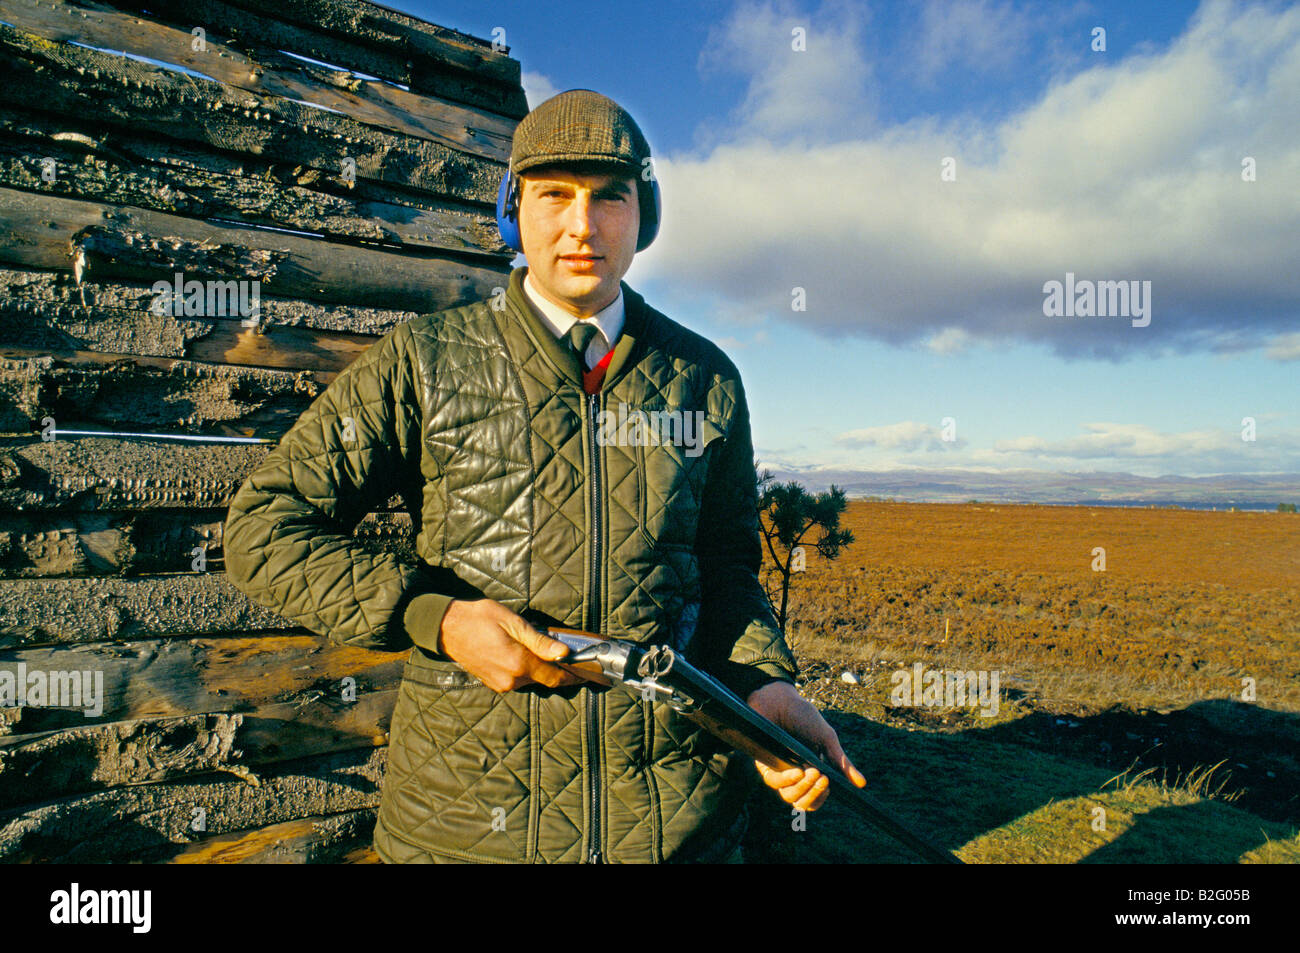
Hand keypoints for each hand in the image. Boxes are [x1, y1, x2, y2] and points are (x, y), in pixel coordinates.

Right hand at [437, 598, 583, 692]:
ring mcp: (500, 683)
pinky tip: (523, 653)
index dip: (572, 676)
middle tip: (564, 653)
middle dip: (556, 668)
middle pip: (544, 678)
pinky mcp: (492, 682)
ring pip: (530, 679)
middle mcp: (511, 679)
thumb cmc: (479, 618)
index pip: (554, 677)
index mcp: (519, 663)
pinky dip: (525, 669)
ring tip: (539, 649)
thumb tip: (563, 653)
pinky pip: (516, 679)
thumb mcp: (513, 623)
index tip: (585, 673)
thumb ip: (539, 641)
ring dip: (538, 668)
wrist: (446, 627)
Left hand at [745, 680, 866, 810]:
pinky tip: (797, 771)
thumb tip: (861, 784)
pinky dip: (787, 780)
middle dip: (815, 794)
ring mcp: (780, 771)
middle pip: (803, 802)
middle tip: (823, 778)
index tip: (830, 786)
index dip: (822, 797)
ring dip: (803, 788)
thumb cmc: (804, 717)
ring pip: (789, 796)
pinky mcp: (764, 764)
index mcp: (812, 771)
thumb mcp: (826, 738)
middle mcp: (796, 775)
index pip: (817, 797)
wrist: (780, 699)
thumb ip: (841, 762)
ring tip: (812, 772)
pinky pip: (774, 782)